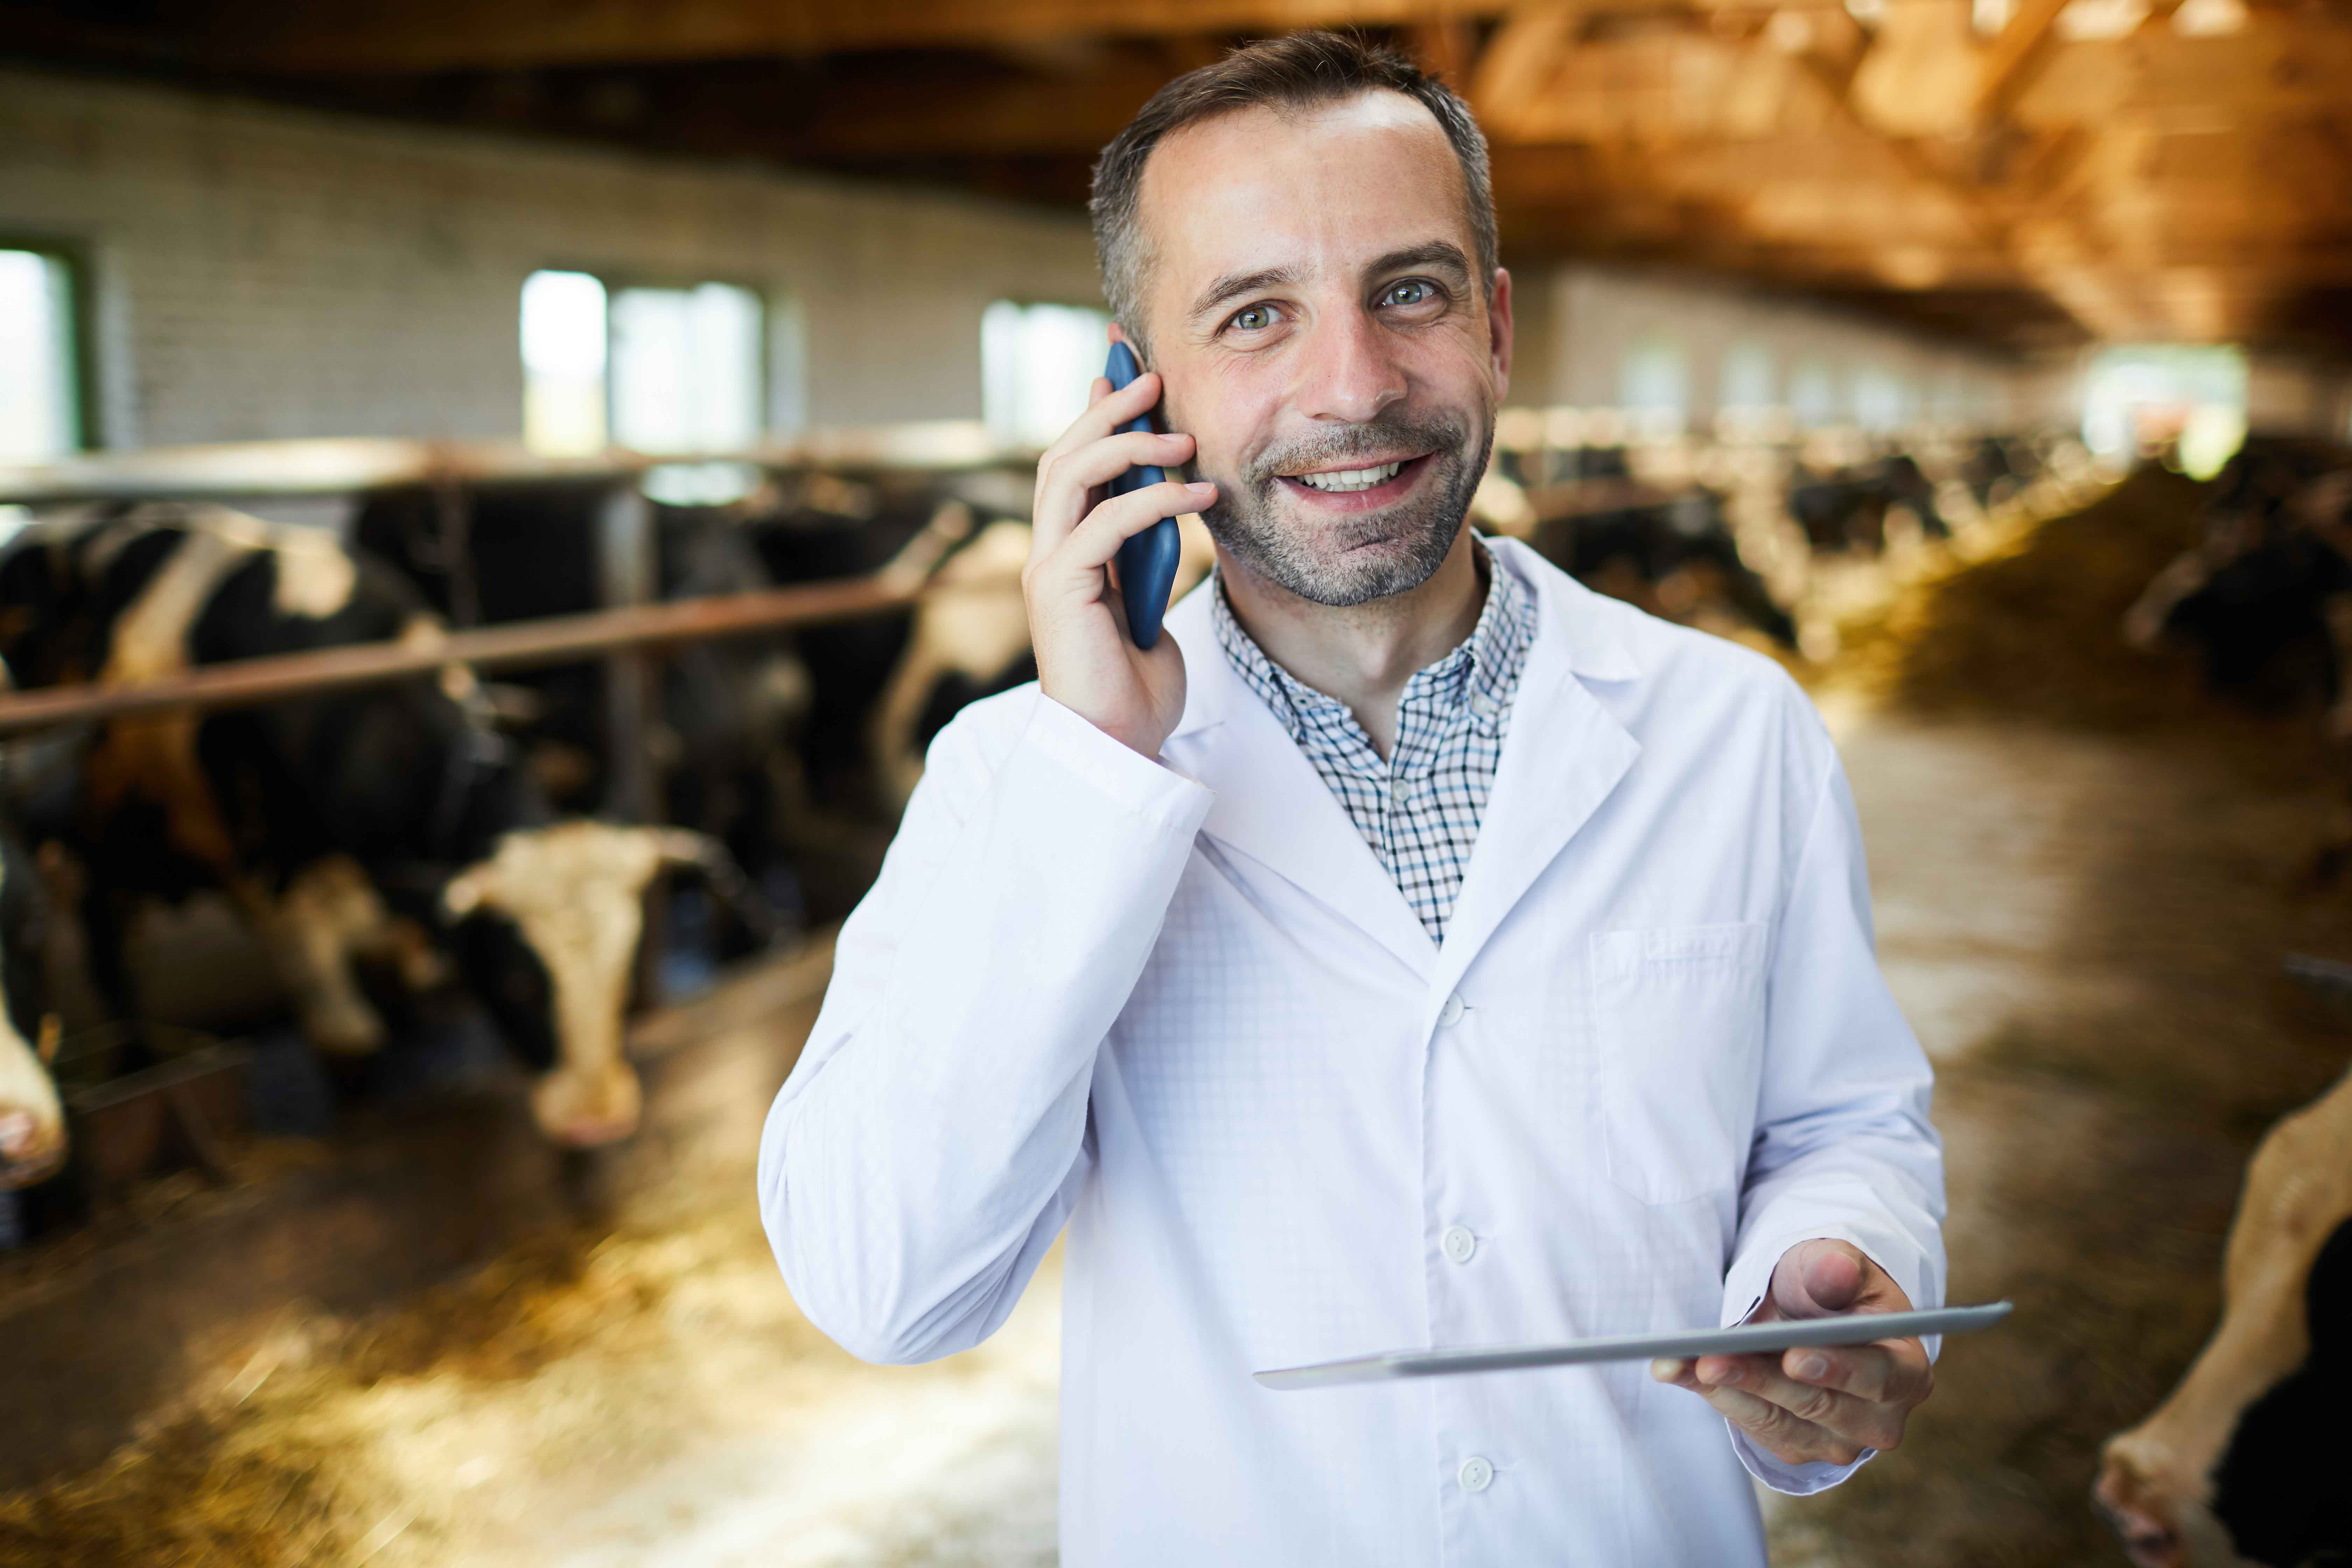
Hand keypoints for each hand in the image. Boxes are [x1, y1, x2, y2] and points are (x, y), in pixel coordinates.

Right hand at [1025, 355, 1217, 758]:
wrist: (1118, 745)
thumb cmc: (1136, 686)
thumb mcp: (1152, 600)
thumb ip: (1149, 555)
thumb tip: (1171, 505)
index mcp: (1068, 554)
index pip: (1072, 466)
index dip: (1096, 416)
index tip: (1130, 376)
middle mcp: (1049, 554)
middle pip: (1062, 456)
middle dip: (1106, 410)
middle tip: (1152, 379)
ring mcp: (1050, 569)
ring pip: (1070, 474)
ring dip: (1126, 443)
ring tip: (1181, 435)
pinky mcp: (1062, 589)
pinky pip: (1105, 523)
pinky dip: (1155, 502)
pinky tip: (1199, 497)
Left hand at [1650, 1238, 1933, 1467]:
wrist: (1817, 1316)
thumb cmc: (1831, 1288)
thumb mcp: (1835, 1264)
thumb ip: (1835, 1267)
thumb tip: (1836, 1269)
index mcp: (1906, 1371)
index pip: (1878, 1376)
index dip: (1837, 1368)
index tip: (1794, 1356)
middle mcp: (1879, 1418)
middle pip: (1818, 1405)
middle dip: (1760, 1380)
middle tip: (1711, 1361)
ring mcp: (1838, 1441)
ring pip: (1778, 1422)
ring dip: (1725, 1393)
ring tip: (1677, 1364)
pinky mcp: (1797, 1446)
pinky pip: (1753, 1428)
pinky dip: (1714, 1398)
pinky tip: (1677, 1372)